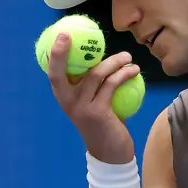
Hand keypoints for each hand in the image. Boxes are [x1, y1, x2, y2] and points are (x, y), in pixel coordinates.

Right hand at [47, 32, 139, 163]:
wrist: (110, 153)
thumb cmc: (103, 124)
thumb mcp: (92, 104)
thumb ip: (92, 86)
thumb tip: (102, 58)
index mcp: (64, 98)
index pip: (53, 73)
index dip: (54, 54)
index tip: (62, 35)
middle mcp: (67, 102)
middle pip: (59, 73)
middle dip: (61, 52)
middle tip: (75, 34)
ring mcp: (81, 108)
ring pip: (96, 74)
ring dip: (114, 61)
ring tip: (128, 56)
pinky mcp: (97, 112)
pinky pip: (112, 85)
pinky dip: (124, 74)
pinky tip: (134, 70)